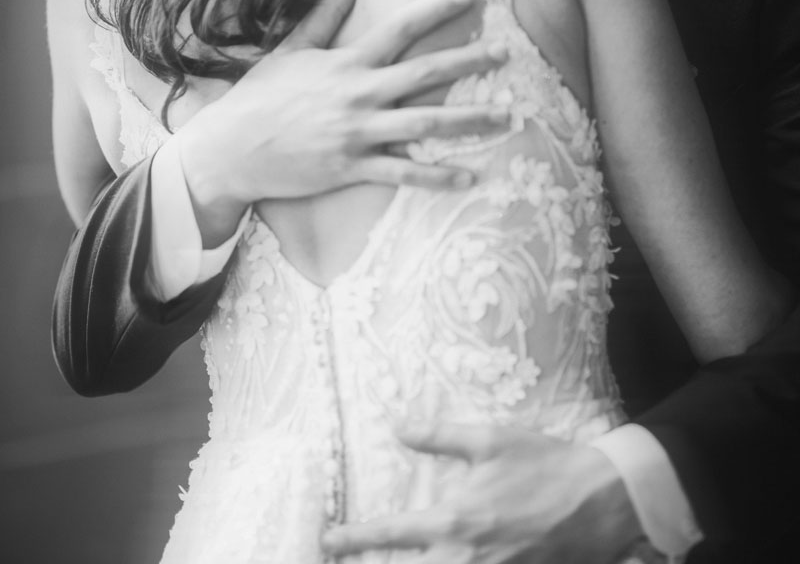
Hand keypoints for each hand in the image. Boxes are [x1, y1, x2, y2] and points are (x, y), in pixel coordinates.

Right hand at [177, 0, 508, 240]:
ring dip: (471, 119)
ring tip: (509, 115)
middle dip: (470, 61)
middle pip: (426, 73)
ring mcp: (359, 133)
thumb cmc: (260, 96)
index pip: (400, 27)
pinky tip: (470, 176)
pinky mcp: (353, 168)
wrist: (231, 149)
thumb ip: (326, 12)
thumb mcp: (292, 48)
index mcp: (347, 62)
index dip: (435, 8)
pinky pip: (404, 172)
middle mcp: (359, 95)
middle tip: (507, 53)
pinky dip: (438, 176)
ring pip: (426, 124)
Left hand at [322, 420, 645, 563]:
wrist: (602, 500)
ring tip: (391, 563)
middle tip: (346, 561)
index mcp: (456, 519)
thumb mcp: (491, 440)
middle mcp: (466, 558)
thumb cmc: (545, 463)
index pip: (391, 533)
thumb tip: (398, 426)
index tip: (327, 541)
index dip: (353, 540)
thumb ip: (440, 437)